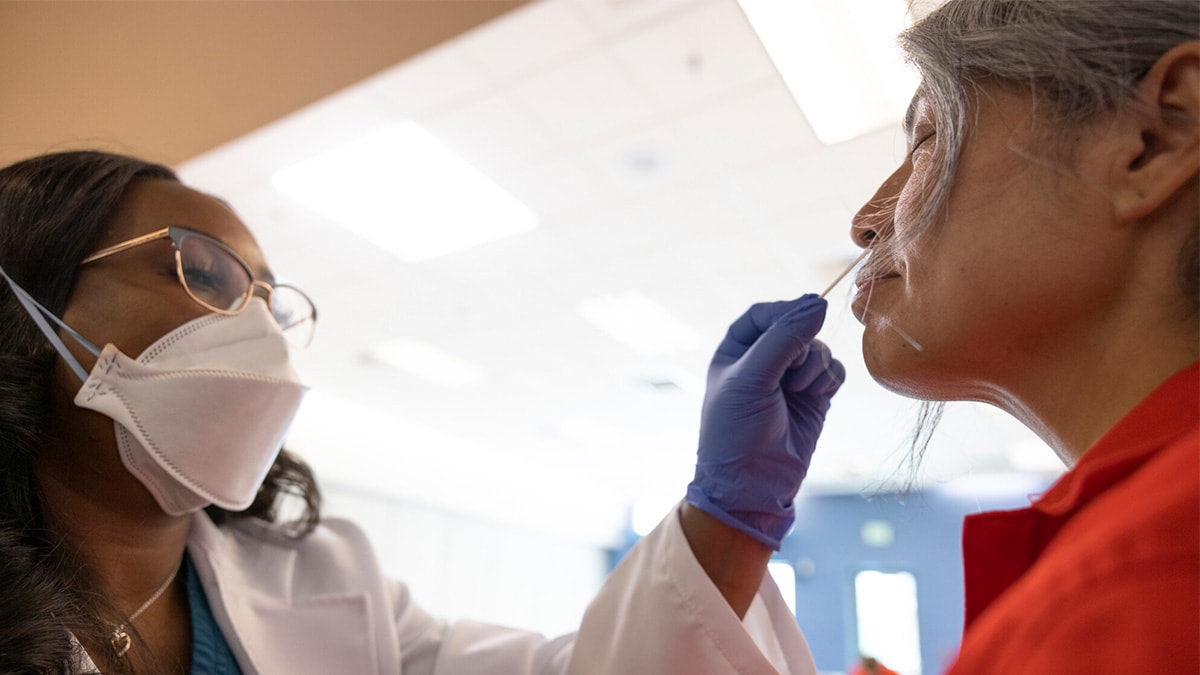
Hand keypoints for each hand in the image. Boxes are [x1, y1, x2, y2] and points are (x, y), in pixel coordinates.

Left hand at [685, 295, 844, 549]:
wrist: (751, 487)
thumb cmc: (736, 432)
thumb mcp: (752, 378)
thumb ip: (784, 337)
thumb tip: (819, 302)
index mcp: (736, 351)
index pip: (763, 314)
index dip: (783, 313)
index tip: (799, 320)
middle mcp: (764, 362)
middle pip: (796, 328)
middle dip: (802, 345)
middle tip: (792, 371)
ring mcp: (791, 380)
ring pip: (819, 349)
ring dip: (815, 365)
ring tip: (799, 391)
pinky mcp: (815, 399)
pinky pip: (834, 371)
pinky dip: (830, 379)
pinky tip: (817, 396)